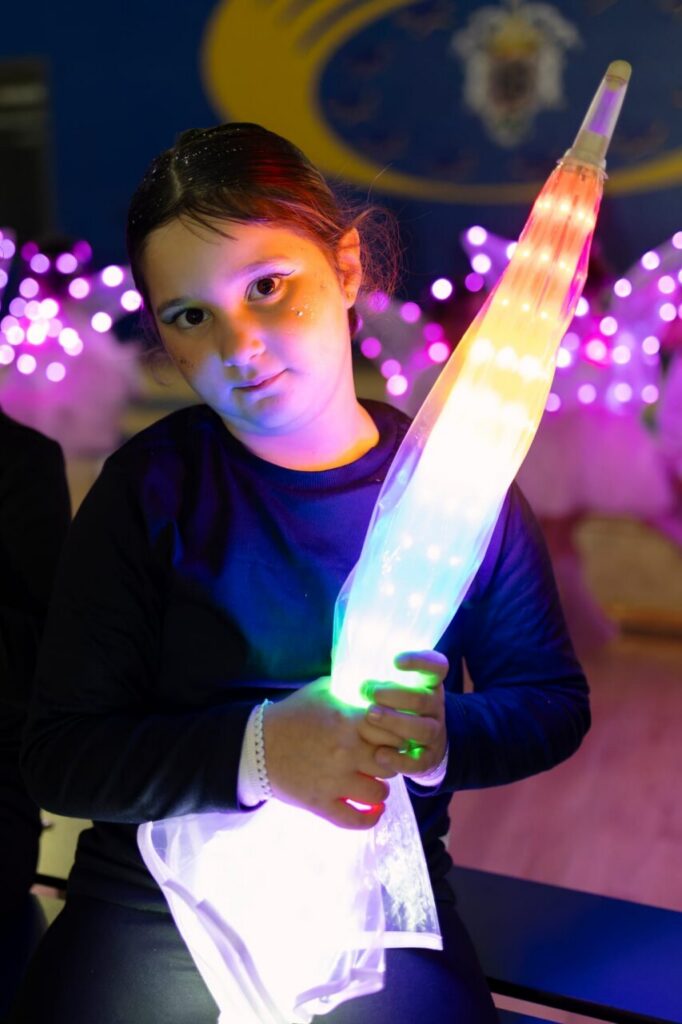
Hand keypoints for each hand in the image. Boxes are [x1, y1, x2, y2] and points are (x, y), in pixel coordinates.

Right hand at [263, 676, 397, 829]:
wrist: (258, 743)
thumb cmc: (293, 713)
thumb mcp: (324, 690)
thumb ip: (353, 688)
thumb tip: (381, 687)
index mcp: (349, 722)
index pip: (395, 733)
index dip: (399, 737)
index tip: (394, 738)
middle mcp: (346, 753)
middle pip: (392, 764)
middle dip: (391, 762)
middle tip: (383, 760)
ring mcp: (334, 781)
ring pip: (379, 793)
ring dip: (381, 789)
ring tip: (374, 782)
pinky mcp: (320, 804)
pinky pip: (356, 820)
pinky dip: (370, 818)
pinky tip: (374, 811)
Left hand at [357, 650, 447, 777]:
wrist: (416, 744)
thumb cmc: (392, 707)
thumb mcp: (390, 687)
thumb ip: (372, 674)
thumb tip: (339, 655)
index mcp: (428, 685)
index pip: (436, 667)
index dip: (420, 661)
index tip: (395, 660)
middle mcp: (434, 707)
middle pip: (423, 699)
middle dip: (395, 695)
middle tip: (368, 691)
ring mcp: (434, 733)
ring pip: (423, 729)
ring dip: (396, 722)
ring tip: (370, 715)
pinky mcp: (427, 758)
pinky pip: (418, 761)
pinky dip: (399, 759)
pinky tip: (379, 754)